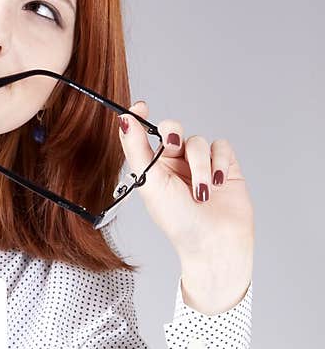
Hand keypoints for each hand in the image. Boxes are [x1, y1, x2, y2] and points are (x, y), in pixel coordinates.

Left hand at [117, 101, 254, 312]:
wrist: (214, 242)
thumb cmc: (178, 221)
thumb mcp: (149, 184)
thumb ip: (136, 150)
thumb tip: (124, 120)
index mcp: (152, 169)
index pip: (145, 136)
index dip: (141, 119)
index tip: (140, 106)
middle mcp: (175, 164)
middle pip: (173, 130)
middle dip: (173, 136)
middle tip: (172, 148)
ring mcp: (200, 165)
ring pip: (198, 141)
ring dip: (199, 166)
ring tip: (201, 193)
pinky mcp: (225, 167)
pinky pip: (221, 146)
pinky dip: (219, 163)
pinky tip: (218, 184)